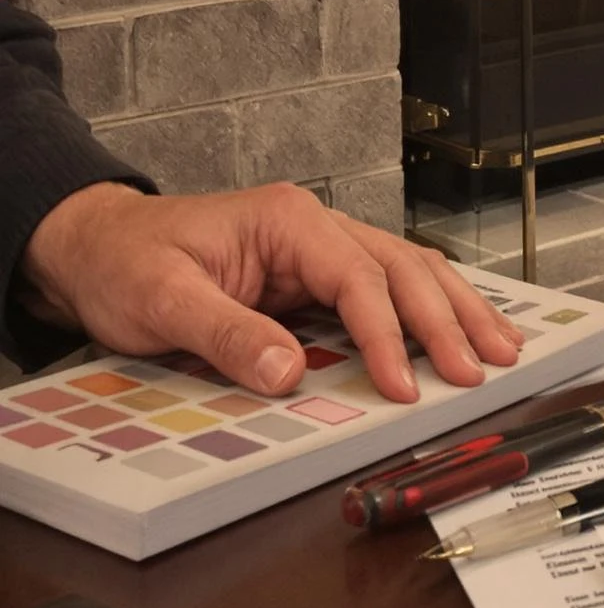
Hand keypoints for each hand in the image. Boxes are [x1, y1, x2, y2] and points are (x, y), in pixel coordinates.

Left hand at [19, 182, 523, 400]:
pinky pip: (389, 286)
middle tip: (482, 369)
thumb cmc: (127, 263)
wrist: (99, 246)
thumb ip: (226, 332)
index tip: (403, 386)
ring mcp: (323, 246)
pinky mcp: (319, 271)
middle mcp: (318, 226)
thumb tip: (287, 371)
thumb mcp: (161, 299)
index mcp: (289, 222)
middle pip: (405, 268)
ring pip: (411, 270)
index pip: (359, 279)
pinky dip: (431, 308)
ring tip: (501, 348)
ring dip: (457, 310)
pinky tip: (462, 327)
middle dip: (448, 321)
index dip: (388, 335)